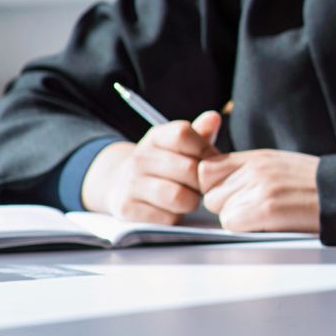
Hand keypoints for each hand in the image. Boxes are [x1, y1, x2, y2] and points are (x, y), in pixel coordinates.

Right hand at [81, 111, 222, 222]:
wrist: (121, 184)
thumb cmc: (164, 164)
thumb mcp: (179, 146)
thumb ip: (199, 134)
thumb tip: (213, 118)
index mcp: (156, 137)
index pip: (183, 134)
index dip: (205, 150)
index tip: (211, 161)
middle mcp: (140, 157)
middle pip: (188, 169)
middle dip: (202, 182)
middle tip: (201, 186)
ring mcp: (131, 183)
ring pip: (178, 196)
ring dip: (191, 201)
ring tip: (188, 198)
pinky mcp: (127, 209)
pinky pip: (166, 218)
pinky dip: (175, 217)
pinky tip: (172, 210)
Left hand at [199, 149, 320, 232]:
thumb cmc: (317, 190)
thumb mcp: (279, 169)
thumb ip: (248, 173)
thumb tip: (221, 186)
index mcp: (258, 158)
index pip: (207, 170)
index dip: (215, 188)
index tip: (230, 197)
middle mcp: (255, 168)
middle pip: (211, 194)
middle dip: (226, 206)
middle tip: (254, 211)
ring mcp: (260, 186)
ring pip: (220, 211)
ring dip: (237, 219)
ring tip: (266, 217)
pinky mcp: (266, 206)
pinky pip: (231, 223)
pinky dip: (246, 229)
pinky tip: (269, 225)